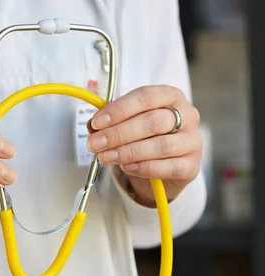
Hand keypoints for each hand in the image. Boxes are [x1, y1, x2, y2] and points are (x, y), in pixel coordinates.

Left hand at [86, 85, 201, 206]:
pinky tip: (126, 167)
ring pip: (160, 146)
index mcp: (170, 96)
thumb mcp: (127, 124)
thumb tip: (93, 126)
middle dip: (118, 134)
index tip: (96, 122)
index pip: (145, 97)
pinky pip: (167, 167)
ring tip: (105, 157)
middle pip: (152, 122)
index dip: (119, 110)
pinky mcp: (192, 166)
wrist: (163, 168)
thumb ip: (110, 122)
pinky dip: (142, 168)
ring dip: (127, 152)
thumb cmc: (145, 138)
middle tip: (95, 144)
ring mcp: (192, 141)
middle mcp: (187, 115)